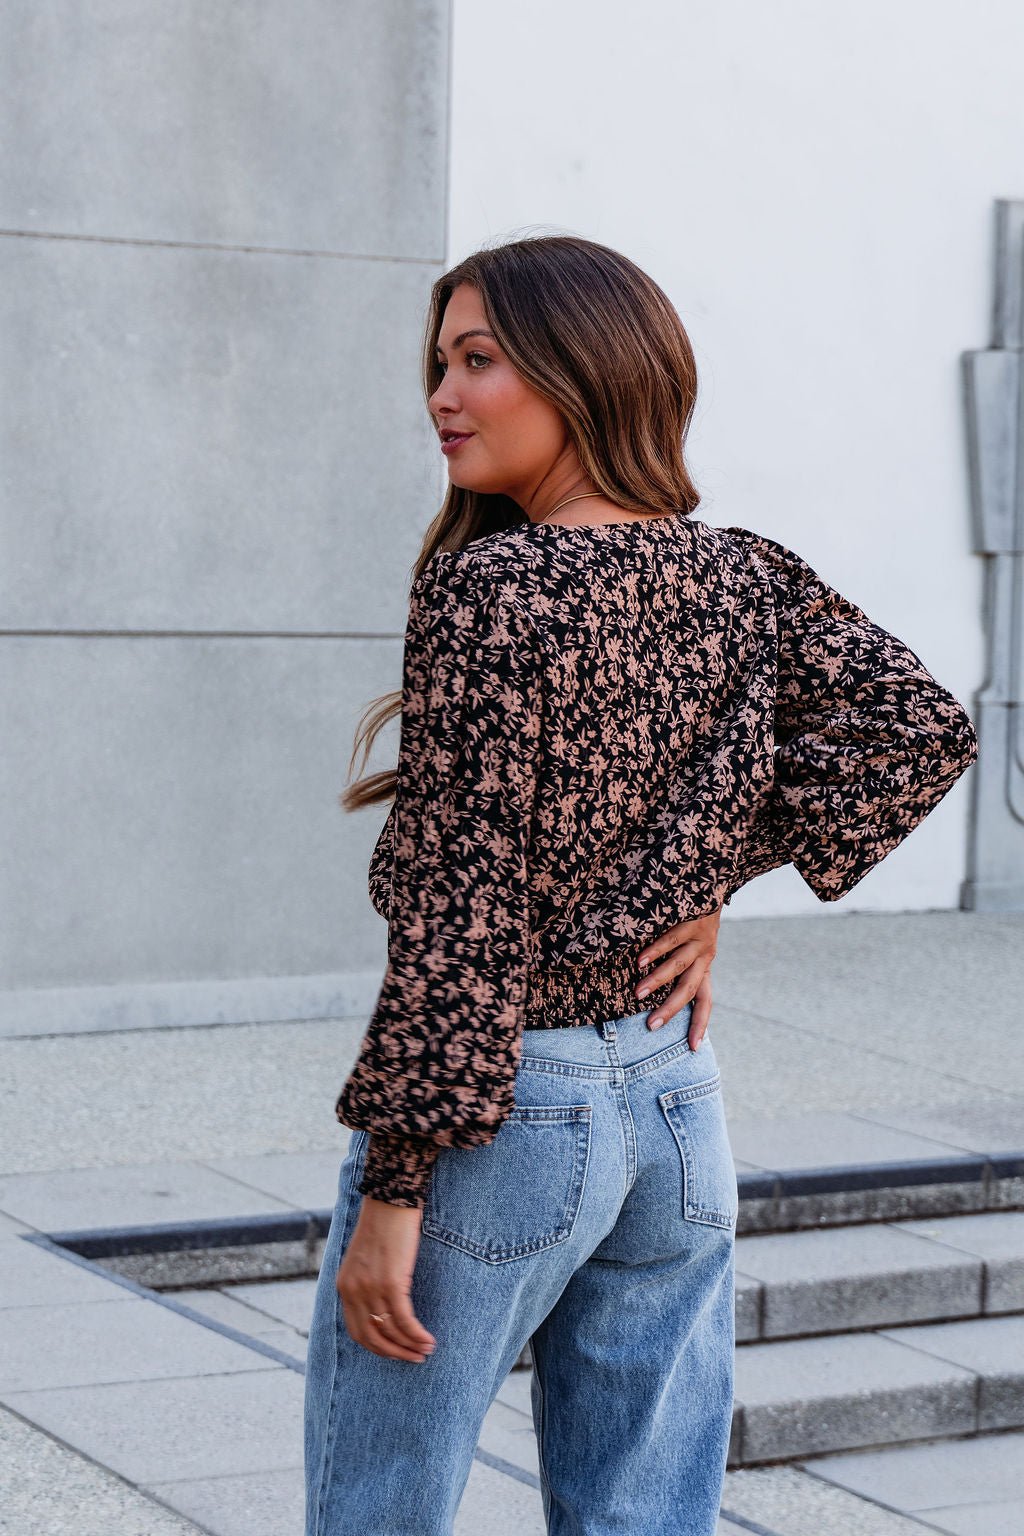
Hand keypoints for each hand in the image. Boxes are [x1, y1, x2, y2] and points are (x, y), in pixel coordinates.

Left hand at [336, 1196, 437, 1362]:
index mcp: (344, 1286)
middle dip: (394, 1353)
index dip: (377, 1346)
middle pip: (371, 1337)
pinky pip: (404, 1318)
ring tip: (426, 1350)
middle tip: (413, 1358)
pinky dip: (416, 1334)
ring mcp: (371, 1288)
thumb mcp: (365, 1257)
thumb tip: (383, 1305)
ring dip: (410, 1346)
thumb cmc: (383, 1224)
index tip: (396, 1351)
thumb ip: (367, 1281)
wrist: (390, 1199)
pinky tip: (428, 1339)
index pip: (356, 1330)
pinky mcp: (391, 1282)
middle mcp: (353, 1291)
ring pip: (390, 1330)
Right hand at [634, 906, 721, 1048]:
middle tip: (652, 1026)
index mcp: (704, 966)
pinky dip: (655, 951)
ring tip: (638, 994)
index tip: (693, 1048)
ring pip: (678, 965)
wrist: (711, 881)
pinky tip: (640, 961)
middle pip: (690, 989)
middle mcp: (705, 956)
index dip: (700, 1024)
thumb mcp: (691, 946)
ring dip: (657, 981)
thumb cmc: (692, 918)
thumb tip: (649, 990)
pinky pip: (671, 940)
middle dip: (670, 1009)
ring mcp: (699, 939)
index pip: (705, 1001)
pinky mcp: (691, 921)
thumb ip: (677, 966)